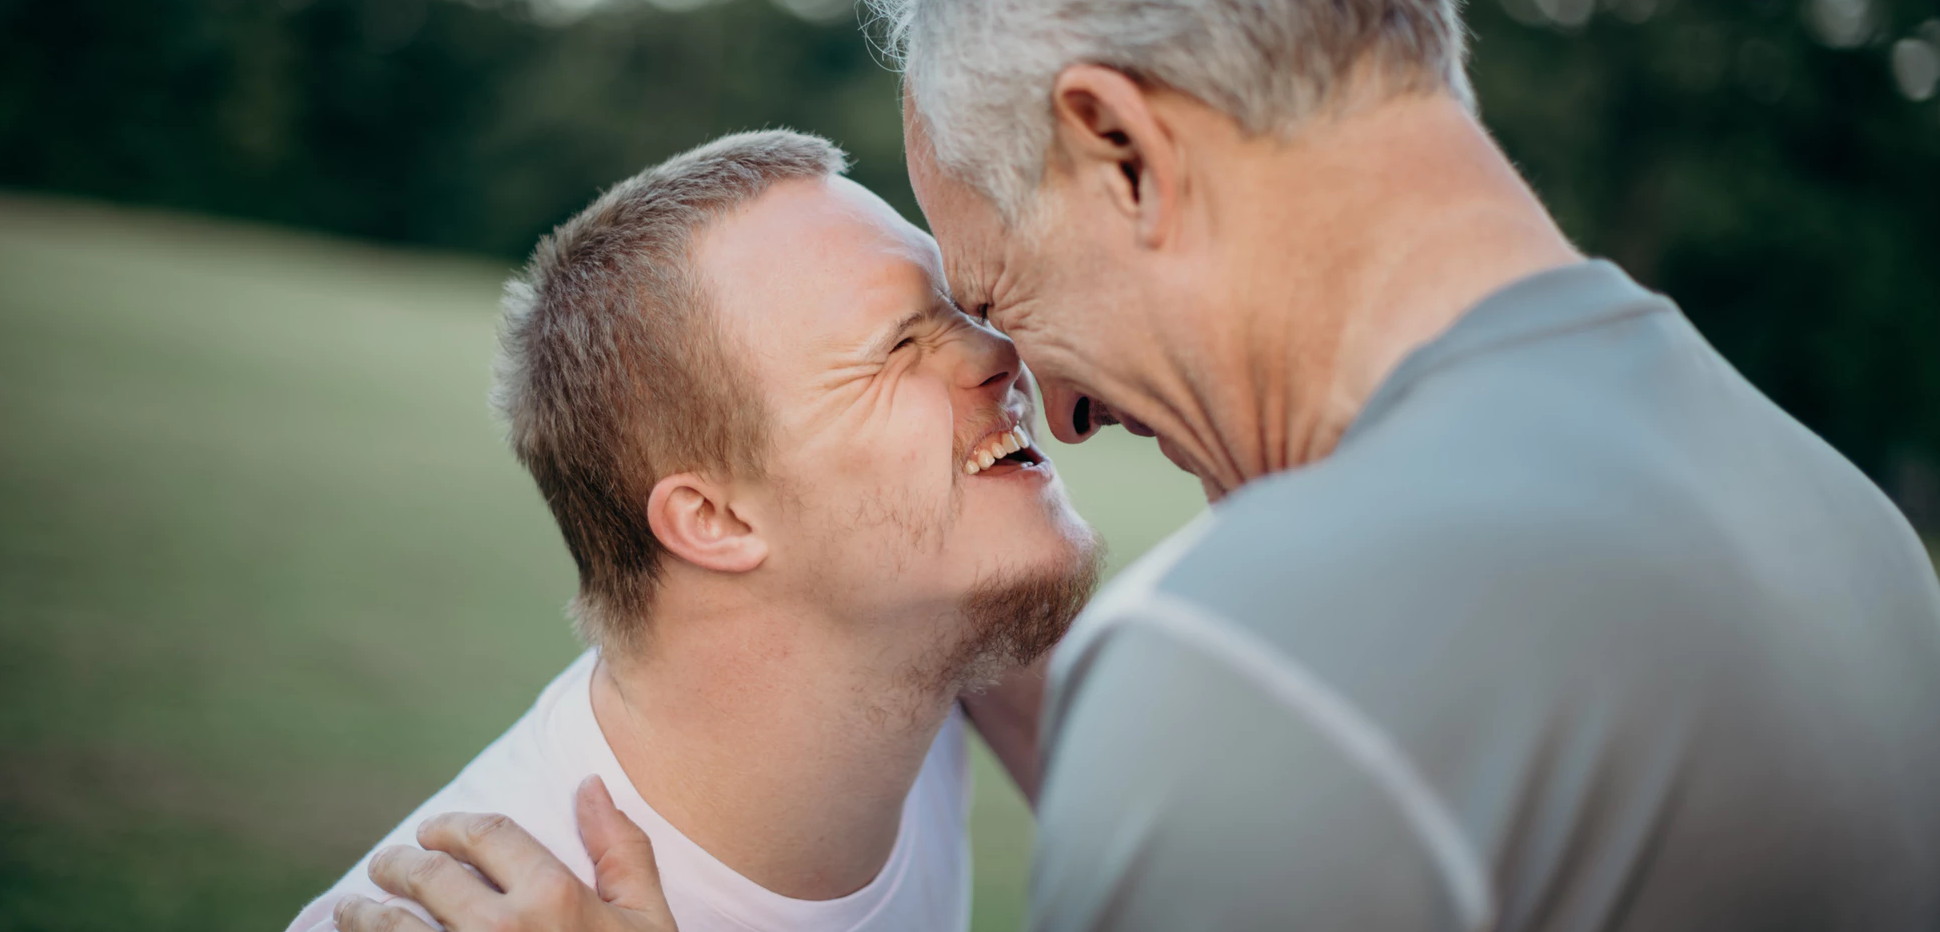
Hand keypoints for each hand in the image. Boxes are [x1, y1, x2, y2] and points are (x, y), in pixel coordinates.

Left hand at [334, 776, 678, 931]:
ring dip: (363, 911)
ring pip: (390, 925)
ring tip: (352, 907)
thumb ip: (621, 850)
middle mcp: (501, 928)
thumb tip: (590, 785)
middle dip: (400, 863)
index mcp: (554, 897)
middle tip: (387, 865)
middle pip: (429, 874)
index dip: (452, 826)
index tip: (434, 832)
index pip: (486, 834)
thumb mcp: (646, 920)